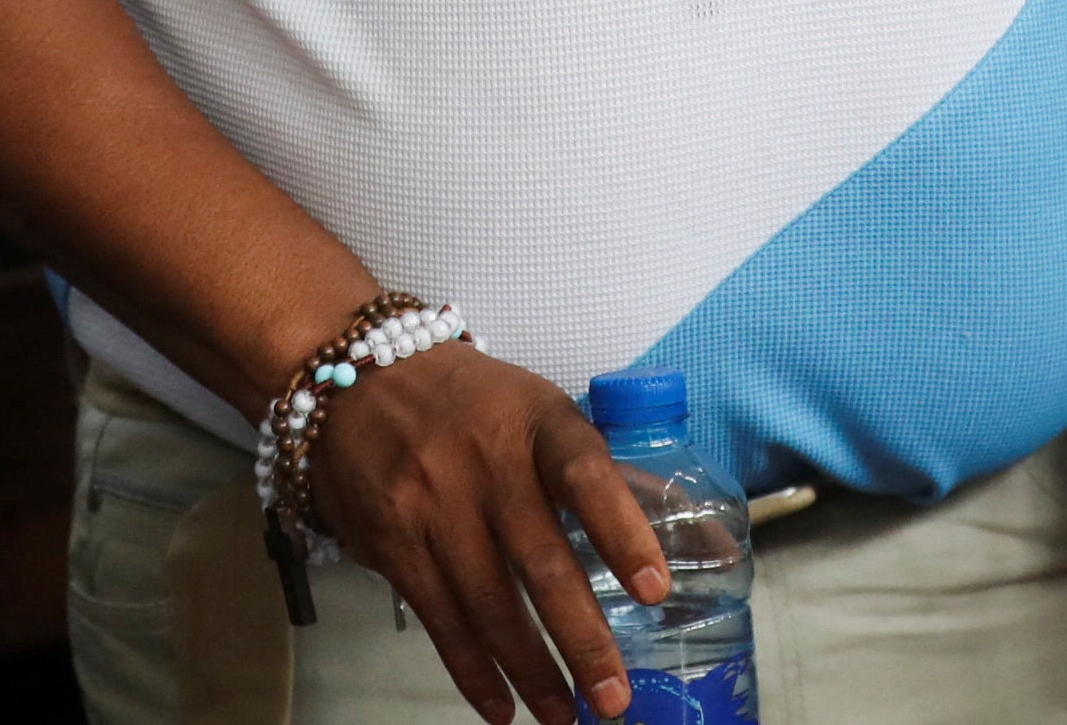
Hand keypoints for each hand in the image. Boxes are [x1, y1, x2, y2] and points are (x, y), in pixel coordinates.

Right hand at [305, 341, 667, 724]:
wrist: (358, 376)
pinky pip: (440, 618)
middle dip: (581, 639)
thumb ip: (616, 480)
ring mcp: (434, 504)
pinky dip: (472, 671)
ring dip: (531, 671)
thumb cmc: (474, 402)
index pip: (587, 474)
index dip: (623, 531)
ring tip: (565, 717)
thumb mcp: (543, 415)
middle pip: (541, 561)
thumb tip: (707, 542)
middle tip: (614, 698)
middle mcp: (485, 463)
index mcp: (538, 423)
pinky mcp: (393, 541)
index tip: (654, 589)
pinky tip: (502, 707)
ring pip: (490, 604)